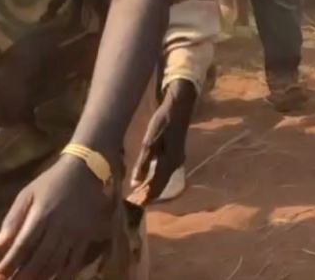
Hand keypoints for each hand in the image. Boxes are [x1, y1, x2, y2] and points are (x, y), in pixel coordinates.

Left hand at [0, 155, 111, 279]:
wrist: (85, 171)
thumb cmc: (51, 182)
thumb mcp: (27, 194)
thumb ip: (12, 220)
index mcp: (41, 215)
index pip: (21, 246)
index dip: (8, 264)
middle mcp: (58, 227)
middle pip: (38, 259)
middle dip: (22, 276)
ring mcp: (75, 234)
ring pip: (56, 264)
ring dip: (40, 277)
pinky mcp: (87, 236)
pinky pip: (75, 262)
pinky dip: (64, 275)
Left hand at [127, 80, 197, 206]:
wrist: (179, 108)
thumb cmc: (162, 123)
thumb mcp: (149, 142)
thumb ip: (143, 164)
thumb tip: (135, 183)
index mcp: (168, 163)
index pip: (156, 187)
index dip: (146, 197)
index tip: (135, 206)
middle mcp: (175, 165)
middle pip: (161, 185)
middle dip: (149, 195)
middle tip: (135, 202)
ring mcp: (178, 159)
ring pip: (164, 179)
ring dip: (152, 187)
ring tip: (139, 193)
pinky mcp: (176, 154)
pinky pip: (165, 172)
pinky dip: (156, 178)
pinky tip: (148, 178)